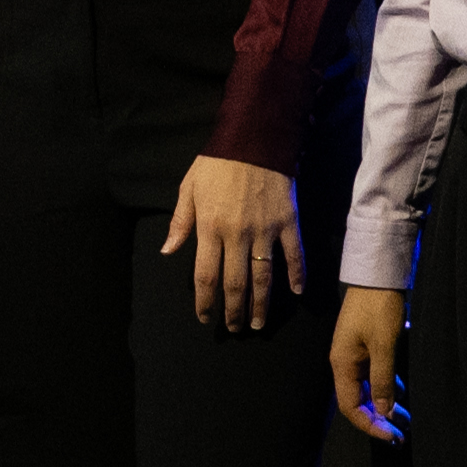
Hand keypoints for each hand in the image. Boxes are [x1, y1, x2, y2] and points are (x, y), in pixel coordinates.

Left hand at [160, 153, 298, 333]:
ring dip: (261, 304)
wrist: (255, 138)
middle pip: (235, 283)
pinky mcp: (288, 222)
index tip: (205, 318)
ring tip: (258, 324)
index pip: (205, 275)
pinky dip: (297, 274)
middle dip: (233, 311)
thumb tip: (168, 252)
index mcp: (210, 227)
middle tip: (235, 328)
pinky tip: (296, 292)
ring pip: (263, 276)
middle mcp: (237, 234)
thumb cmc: (218, 163)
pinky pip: (294, 254)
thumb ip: (180, 221)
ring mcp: (265, 230)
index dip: (204, 301)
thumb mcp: (189, 187)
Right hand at [323, 286, 406, 436]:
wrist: (377, 273)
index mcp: (342, 363)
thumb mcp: (384, 346)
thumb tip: (383, 412)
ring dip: (384, 405)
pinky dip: (387, 387)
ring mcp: (354, 353)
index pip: (350, 406)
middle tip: (401, 434)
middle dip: (378, 419)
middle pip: (358, 400)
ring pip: (367, 388)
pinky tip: (402, 394)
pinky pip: (374, 374)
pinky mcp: (366, 345)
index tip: (391, 436)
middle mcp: (344, 362)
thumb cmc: (379, 307)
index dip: (369, 425)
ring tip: (405, 419)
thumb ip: (383, 380)